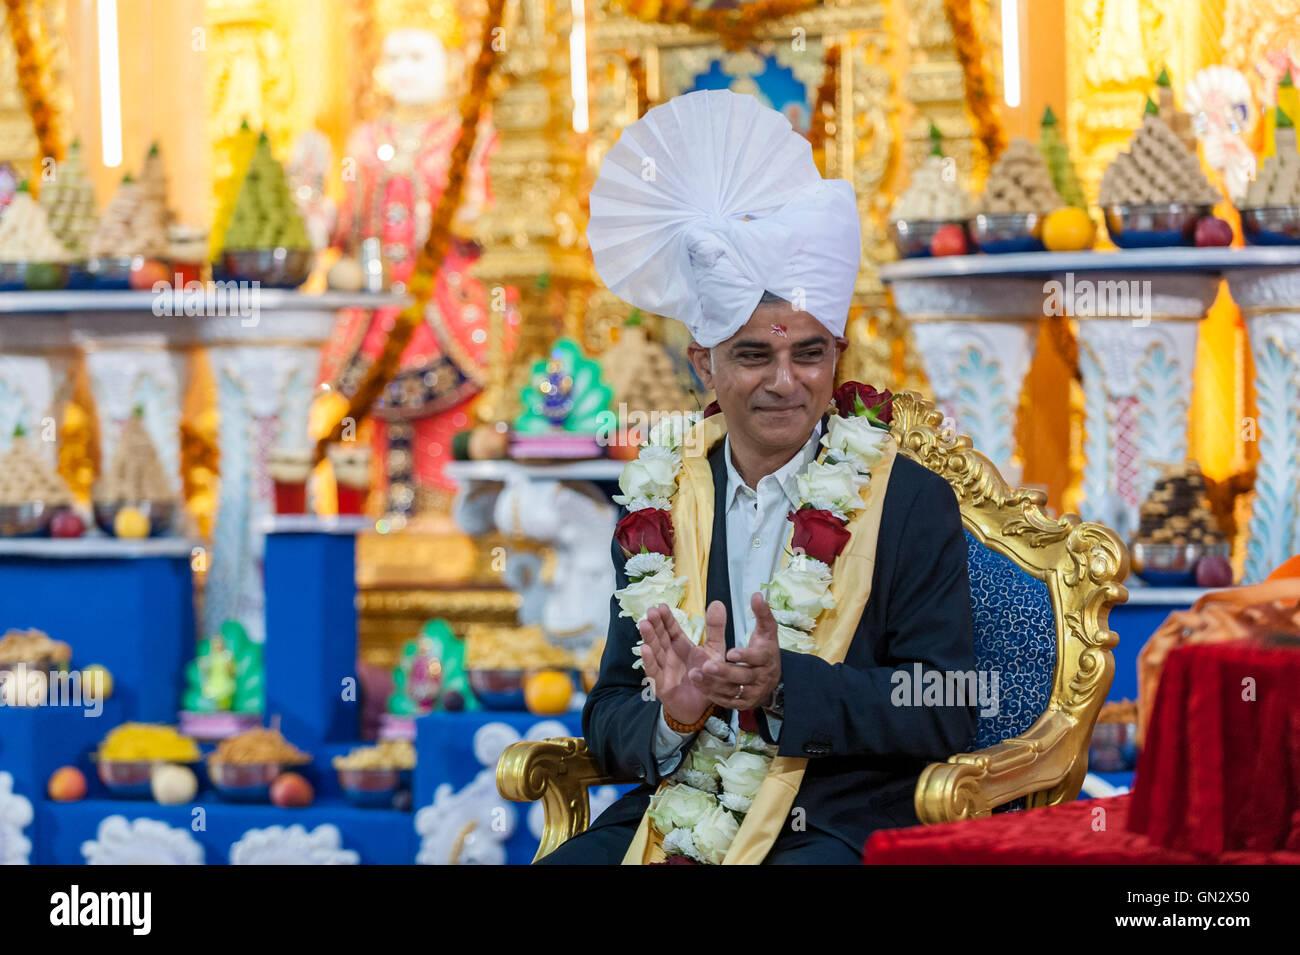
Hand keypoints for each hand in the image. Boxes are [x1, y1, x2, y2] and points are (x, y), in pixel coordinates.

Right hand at [638, 603, 717, 725]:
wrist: (703, 707)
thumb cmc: (706, 677)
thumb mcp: (715, 650)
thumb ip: (716, 628)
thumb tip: (717, 603)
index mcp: (681, 646)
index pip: (672, 629)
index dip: (667, 619)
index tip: (661, 606)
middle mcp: (670, 656)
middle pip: (661, 637)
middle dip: (656, 624)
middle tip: (651, 611)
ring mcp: (664, 669)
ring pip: (655, 651)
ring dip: (649, 638)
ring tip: (644, 624)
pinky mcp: (661, 685)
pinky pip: (654, 671)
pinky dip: (649, 660)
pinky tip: (644, 649)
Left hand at [689, 593, 781, 710]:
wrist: (772, 678)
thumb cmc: (764, 648)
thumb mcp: (766, 631)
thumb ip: (761, 613)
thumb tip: (757, 594)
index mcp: (767, 658)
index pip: (758, 658)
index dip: (745, 655)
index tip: (730, 652)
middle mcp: (762, 678)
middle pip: (743, 676)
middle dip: (725, 672)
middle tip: (707, 665)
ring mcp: (752, 693)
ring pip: (732, 690)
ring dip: (713, 684)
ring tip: (694, 674)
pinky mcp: (742, 703)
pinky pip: (726, 700)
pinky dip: (712, 693)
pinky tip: (697, 684)